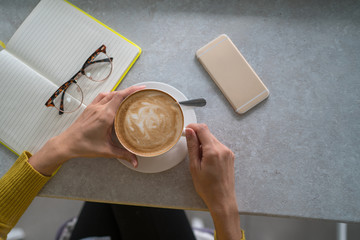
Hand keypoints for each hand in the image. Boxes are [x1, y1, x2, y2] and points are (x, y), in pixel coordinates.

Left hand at [28, 85, 144, 175]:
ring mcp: (93, 107)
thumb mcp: (106, 151)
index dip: (132, 91)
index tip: (141, 88)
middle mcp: (99, 109)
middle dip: (129, 91)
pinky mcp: (89, 108)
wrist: (67, 143)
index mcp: (105, 116)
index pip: (120, 98)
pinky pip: (101, 96)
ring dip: (120, 92)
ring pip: (109, 94)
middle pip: (117, 94)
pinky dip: (110, 94)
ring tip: (130, 94)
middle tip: (140, 91)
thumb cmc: (84, 146)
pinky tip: (114, 97)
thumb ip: (123, 154)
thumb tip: (136, 162)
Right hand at [186, 123, 235, 210]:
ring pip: (212, 140)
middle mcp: (223, 149)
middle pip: (208, 134)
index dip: (193, 127)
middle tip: (191, 150)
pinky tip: (207, 161)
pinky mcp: (230, 156)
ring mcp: (228, 152)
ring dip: (204, 144)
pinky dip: (210, 149)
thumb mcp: (194, 167)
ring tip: (200, 160)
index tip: (186, 131)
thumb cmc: (207, 187)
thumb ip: (192, 147)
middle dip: (198, 137)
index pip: (203, 129)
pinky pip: (218, 146)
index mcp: (213, 151)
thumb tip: (189, 131)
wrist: (222, 199)